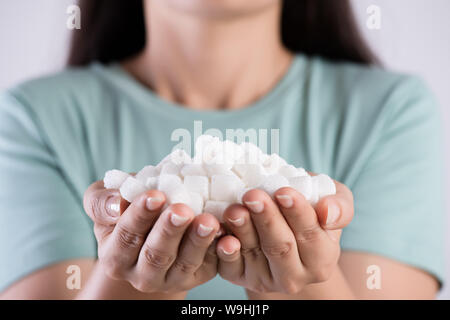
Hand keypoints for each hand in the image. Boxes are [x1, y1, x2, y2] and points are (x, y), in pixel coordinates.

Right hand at [83, 180, 220, 293]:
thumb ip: (101, 202)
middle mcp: (141, 275)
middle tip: (182, 210)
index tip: (155, 196)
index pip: (127, 237)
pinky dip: (218, 250)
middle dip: (169, 231)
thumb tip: (115, 205)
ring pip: (184, 263)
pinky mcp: (198, 276)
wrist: (152, 224)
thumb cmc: (128, 207)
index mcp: (115, 257)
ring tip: (208, 220)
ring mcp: (171, 279)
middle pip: (155, 255)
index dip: (140, 217)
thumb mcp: (105, 201)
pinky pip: (210, 265)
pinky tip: (226, 233)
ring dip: (197, 242)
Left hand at [215, 179, 353, 294]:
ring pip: (253, 254)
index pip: (310, 236)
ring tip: (235, 208)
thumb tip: (328, 212)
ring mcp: (265, 279)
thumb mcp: (334, 200)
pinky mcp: (240, 276)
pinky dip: (224, 250)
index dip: (297, 213)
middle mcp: (295, 276)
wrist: (283, 218)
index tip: (284, 192)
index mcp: (322, 259)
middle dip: (267, 220)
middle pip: (280, 248)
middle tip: (253, 195)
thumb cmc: (310, 206)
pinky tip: (221, 232)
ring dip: (242, 230)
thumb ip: (340, 207)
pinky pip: (230, 266)